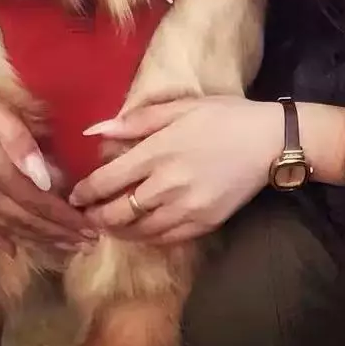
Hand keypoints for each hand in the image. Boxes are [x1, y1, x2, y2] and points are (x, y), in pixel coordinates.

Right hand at [0, 18, 96, 255]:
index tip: (89, 230)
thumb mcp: (1, 111)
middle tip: (85, 244)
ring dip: (33, 240)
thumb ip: (23, 147)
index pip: (36, 202)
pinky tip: (16, 247)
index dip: (64, 219)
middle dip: (55, 234)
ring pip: (1, 227)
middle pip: (21, 220)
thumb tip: (48, 182)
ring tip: (62, 248)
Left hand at [68, 96, 281, 243]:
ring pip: (140, 230)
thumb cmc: (224, 117)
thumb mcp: (180, 107)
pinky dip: (147, 238)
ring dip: (118, 231)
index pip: (108, 180)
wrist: (270, 141)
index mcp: (158, 152)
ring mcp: (187, 208)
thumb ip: (136, 120)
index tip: (74, 196)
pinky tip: (141, 232)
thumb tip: (96, 130)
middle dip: (96, 216)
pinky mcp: (205, 223)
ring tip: (108, 226)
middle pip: (119, 211)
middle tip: (86, 215)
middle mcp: (167, 185)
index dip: (85, 192)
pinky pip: (166, 238)